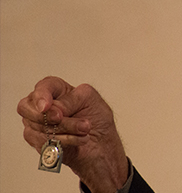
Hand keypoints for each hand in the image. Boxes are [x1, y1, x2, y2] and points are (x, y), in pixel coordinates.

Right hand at [18, 76, 127, 192]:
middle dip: (46, 115)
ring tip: (85, 129)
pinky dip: (64, 140)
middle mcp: (44, 106)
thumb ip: (70, 100)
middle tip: (61, 118)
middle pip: (27, 107)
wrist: (102, 146)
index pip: (43, 87)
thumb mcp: (91, 101)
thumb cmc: (98, 120)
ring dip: (64, 128)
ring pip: (37, 125)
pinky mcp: (38, 140)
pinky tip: (79, 139)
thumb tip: (52, 107)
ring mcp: (37, 123)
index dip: (41, 96)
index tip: (45, 106)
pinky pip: (43, 140)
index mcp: (57, 90)